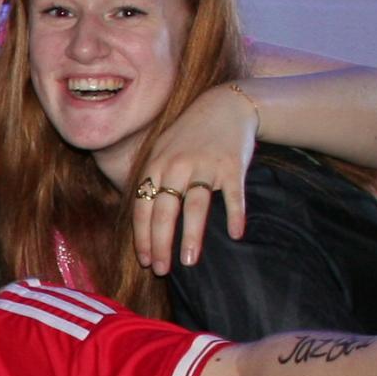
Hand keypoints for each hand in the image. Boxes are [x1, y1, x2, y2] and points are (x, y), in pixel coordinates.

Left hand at [129, 83, 258, 274]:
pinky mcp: (232, 164)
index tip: (145, 261)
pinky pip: (233, 195)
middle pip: (164, 211)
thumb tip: (140, 219)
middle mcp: (176, 166)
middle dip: (160, 244)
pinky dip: (235, 215)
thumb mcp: (161, 150)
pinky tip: (235, 234)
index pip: (143, 207)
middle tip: (162, 270)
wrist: (225, 105)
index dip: (142, 236)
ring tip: (189, 262)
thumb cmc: (189, 135)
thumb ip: (151, 180)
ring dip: (191, 236)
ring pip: (195, 206)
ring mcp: (205, 165)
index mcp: (155, 165)